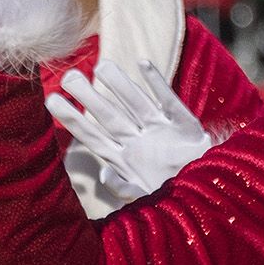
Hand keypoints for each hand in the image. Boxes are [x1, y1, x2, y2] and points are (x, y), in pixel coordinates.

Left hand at [49, 58, 210, 201]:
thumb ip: (125, 189)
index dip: (72, 119)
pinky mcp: (185, 126)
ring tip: (102, 65)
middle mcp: (139, 141)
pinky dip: (158, 83)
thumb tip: (105, 175)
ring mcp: (161, 131)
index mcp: (124, 160)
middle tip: (68, 76)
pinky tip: (143, 64)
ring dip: (120, 85)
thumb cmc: (175, 201)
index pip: (93, 136)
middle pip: (110, 116)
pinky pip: (169, 102)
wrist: (212, 196)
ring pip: (136, 104)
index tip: (51, 101)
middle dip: (89, 97)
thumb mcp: (146, 200)